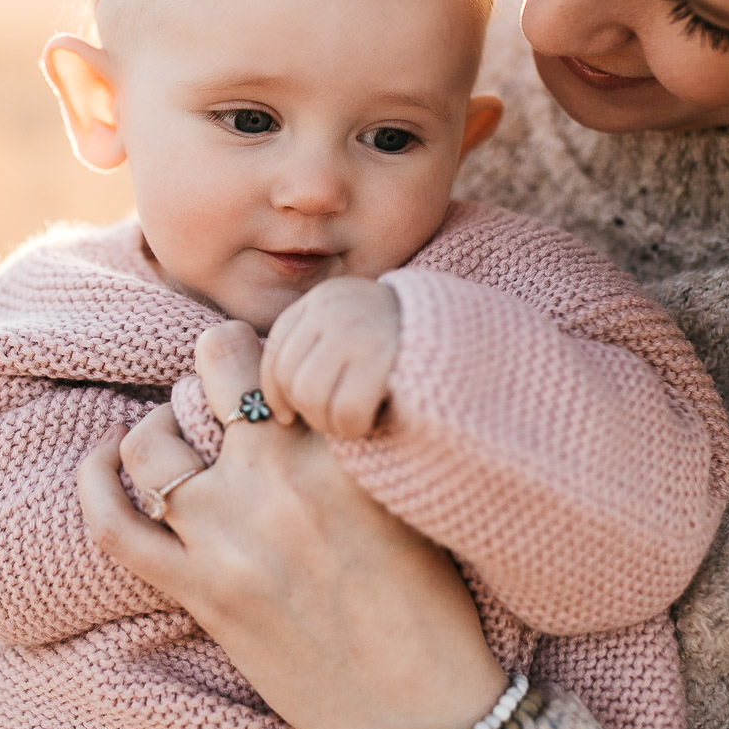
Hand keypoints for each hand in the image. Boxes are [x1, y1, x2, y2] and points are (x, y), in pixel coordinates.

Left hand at [78, 320, 507, 728]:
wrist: (411, 712)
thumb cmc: (429, 605)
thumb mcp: (407, 499)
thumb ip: (352, 440)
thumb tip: (304, 389)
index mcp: (337, 452)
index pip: (277, 357)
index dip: (268, 353)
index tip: (270, 368)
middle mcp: (275, 483)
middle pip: (211, 375)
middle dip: (215, 372)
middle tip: (224, 390)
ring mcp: (227, 540)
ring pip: (153, 444)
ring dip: (159, 430)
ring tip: (179, 439)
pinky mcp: (198, 594)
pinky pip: (116, 529)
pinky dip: (96, 487)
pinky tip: (101, 460)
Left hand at [260, 277, 399, 438]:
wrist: (468, 341)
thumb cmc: (404, 349)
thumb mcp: (353, 334)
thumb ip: (315, 348)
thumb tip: (260, 394)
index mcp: (323, 300)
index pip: (276, 352)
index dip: (274, 392)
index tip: (287, 417)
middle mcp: (334, 307)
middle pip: (289, 377)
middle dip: (307, 411)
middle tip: (334, 421)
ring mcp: (357, 329)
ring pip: (311, 396)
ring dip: (330, 423)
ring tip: (353, 422)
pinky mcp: (380, 357)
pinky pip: (345, 411)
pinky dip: (354, 429)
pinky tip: (372, 423)